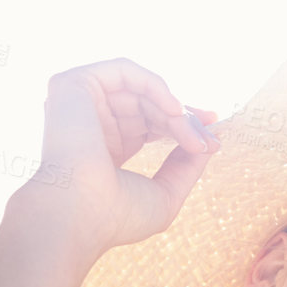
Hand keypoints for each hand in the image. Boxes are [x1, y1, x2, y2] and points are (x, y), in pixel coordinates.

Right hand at [13, 56, 221, 258]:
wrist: (80, 213)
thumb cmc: (117, 216)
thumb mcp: (166, 193)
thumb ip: (186, 167)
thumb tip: (208, 143)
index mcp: (105, 147)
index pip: (148, 122)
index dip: (181, 124)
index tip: (213, 136)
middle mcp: (91, 122)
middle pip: (148, 106)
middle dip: (184, 120)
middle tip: (207, 141)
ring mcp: (80, 103)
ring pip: (141, 90)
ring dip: (174, 110)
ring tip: (192, 136)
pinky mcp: (73, 85)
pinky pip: (123, 70)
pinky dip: (154, 84)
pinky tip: (175, 108)